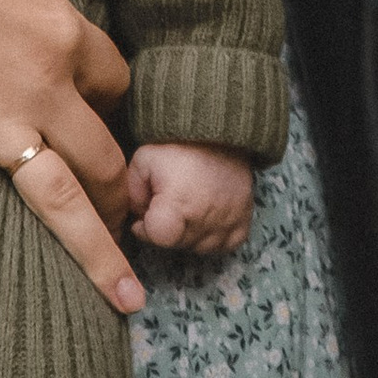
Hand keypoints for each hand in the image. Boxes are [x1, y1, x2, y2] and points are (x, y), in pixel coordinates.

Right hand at [0, 0, 142, 333]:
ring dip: (95, 253)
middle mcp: (38, 94)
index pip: (116, 79)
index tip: (106, 102)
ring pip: (57, 204)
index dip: (115, 91)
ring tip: (126, 300)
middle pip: (104, 155)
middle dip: (125, 189)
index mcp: (64, 37)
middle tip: (141, 220)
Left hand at [128, 138, 254, 256]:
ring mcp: (228, 221)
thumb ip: (132, 192)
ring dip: (190, 235)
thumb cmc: (178, 145)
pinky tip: (207, 220)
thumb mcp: (144, 159)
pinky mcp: (244, 218)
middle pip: (178, 244)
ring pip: (201, 248)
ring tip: (186, 210)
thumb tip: (139, 215)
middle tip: (166, 205)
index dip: (147, 228)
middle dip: (166, 230)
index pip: (159, 238)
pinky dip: (217, 238)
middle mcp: (205, 219)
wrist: (219, 129)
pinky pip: (228, 245)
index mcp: (178, 205)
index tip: (146, 214)